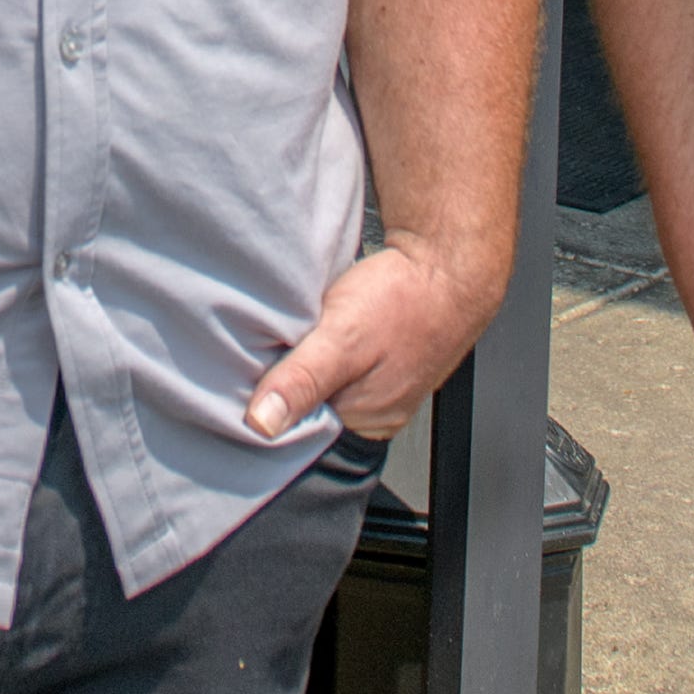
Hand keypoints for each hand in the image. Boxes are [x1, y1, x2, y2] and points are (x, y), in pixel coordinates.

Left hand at [247, 233, 507, 440]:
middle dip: (286, 381)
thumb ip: (302, 380)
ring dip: (303, 360)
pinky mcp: (379, 355)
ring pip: (324, 382)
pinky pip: (338, 362)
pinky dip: (321, 345)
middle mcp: (374, 411)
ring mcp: (380, 383)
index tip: (247, 379)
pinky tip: (315, 327)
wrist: (445, 260)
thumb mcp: (342, 338)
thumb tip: (260, 424)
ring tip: (291, 335)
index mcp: (366, 422)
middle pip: (311, 408)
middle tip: (269, 347)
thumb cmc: (404, 299)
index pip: (301, 433)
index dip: (270, 407)